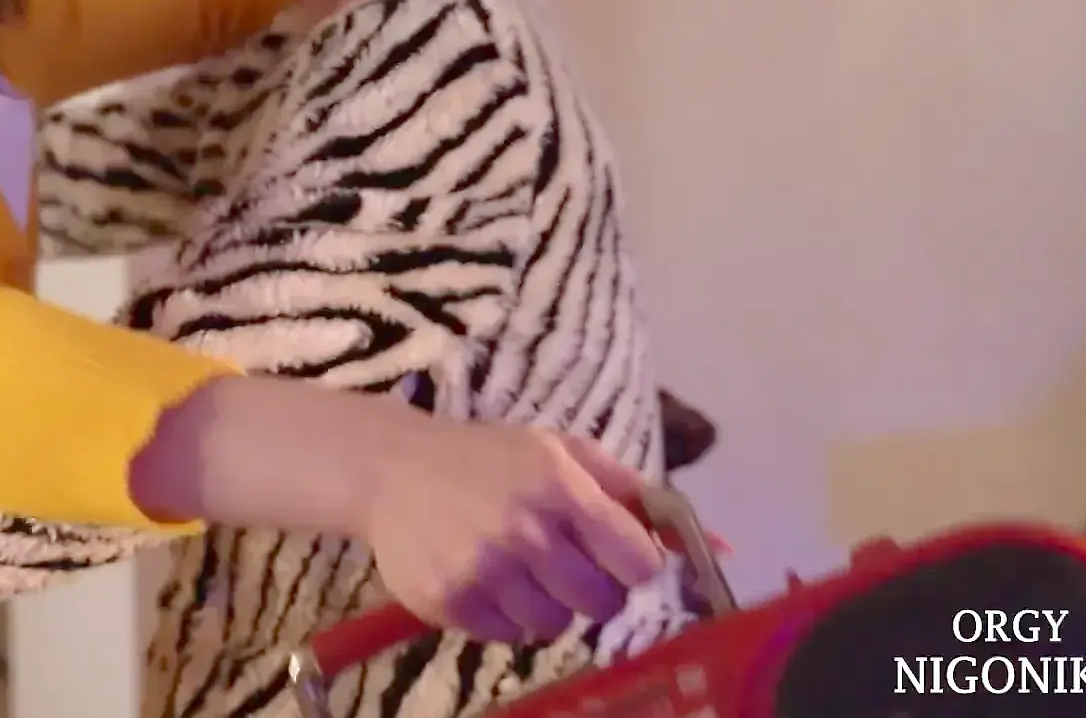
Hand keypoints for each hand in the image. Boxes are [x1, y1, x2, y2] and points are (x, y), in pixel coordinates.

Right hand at [362, 424, 664, 643]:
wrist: (389, 469)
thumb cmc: (486, 458)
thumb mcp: (558, 449)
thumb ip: (627, 489)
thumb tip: (696, 539)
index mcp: (559, 487)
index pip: (638, 563)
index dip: (633, 564)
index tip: (615, 557)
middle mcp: (524, 531)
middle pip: (602, 603)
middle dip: (593, 589)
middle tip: (564, 566)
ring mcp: (484, 571)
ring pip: (555, 625)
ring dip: (547, 604)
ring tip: (520, 571)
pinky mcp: (450, 603)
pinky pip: (508, 636)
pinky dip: (505, 617)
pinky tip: (486, 580)